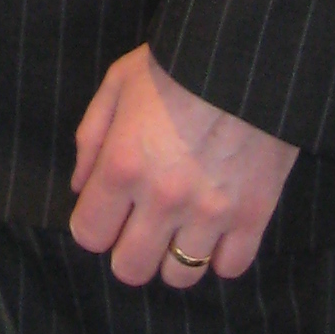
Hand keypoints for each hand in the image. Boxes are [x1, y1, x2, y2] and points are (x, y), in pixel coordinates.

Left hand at [69, 44, 297, 287]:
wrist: (247, 56)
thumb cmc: (177, 64)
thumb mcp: (119, 83)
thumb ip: (91, 137)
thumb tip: (81, 186)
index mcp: (123, 165)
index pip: (89, 235)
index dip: (95, 225)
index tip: (108, 211)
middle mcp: (162, 199)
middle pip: (131, 268)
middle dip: (129, 250)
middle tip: (142, 226)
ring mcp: (210, 213)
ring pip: (179, 277)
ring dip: (174, 256)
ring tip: (181, 228)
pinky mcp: (253, 215)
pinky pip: (230, 268)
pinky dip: (220, 255)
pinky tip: (215, 229)